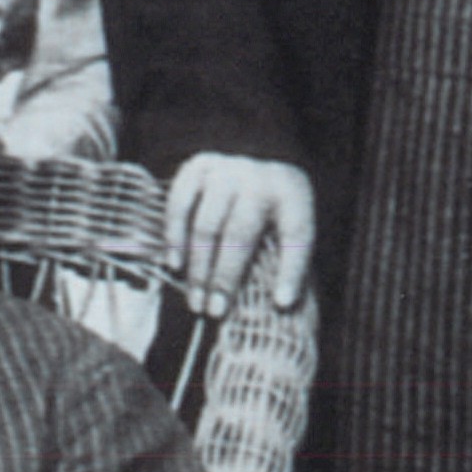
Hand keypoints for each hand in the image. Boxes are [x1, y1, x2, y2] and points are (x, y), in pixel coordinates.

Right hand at [165, 154, 315, 316]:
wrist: (249, 160)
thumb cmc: (271, 207)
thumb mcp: (290, 223)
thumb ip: (286, 258)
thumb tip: (279, 306)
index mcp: (292, 194)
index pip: (296, 234)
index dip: (290, 271)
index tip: (282, 303)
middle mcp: (259, 179)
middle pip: (241, 233)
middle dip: (226, 277)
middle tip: (215, 311)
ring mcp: (225, 171)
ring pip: (207, 225)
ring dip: (199, 267)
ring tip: (196, 300)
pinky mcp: (197, 167)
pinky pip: (180, 205)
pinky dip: (175, 238)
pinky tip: (176, 265)